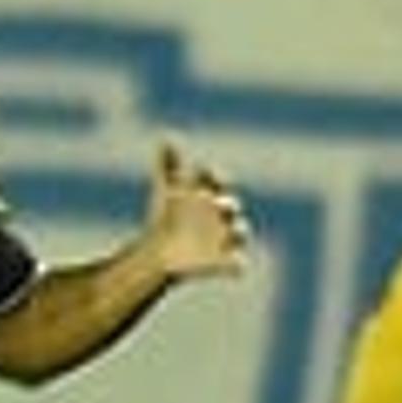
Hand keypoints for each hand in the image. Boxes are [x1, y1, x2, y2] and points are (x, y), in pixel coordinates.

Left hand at [147, 142, 252, 280]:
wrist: (162, 251)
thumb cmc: (167, 216)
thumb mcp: (167, 191)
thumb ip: (167, 165)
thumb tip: (166, 136)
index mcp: (209, 194)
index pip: (215, 180)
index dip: (212, 176)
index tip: (201, 173)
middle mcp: (222, 214)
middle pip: (229, 206)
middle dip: (226, 204)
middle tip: (214, 203)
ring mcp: (225, 237)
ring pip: (239, 233)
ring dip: (238, 232)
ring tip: (231, 232)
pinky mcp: (224, 262)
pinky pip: (237, 264)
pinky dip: (237, 265)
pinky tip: (237, 266)